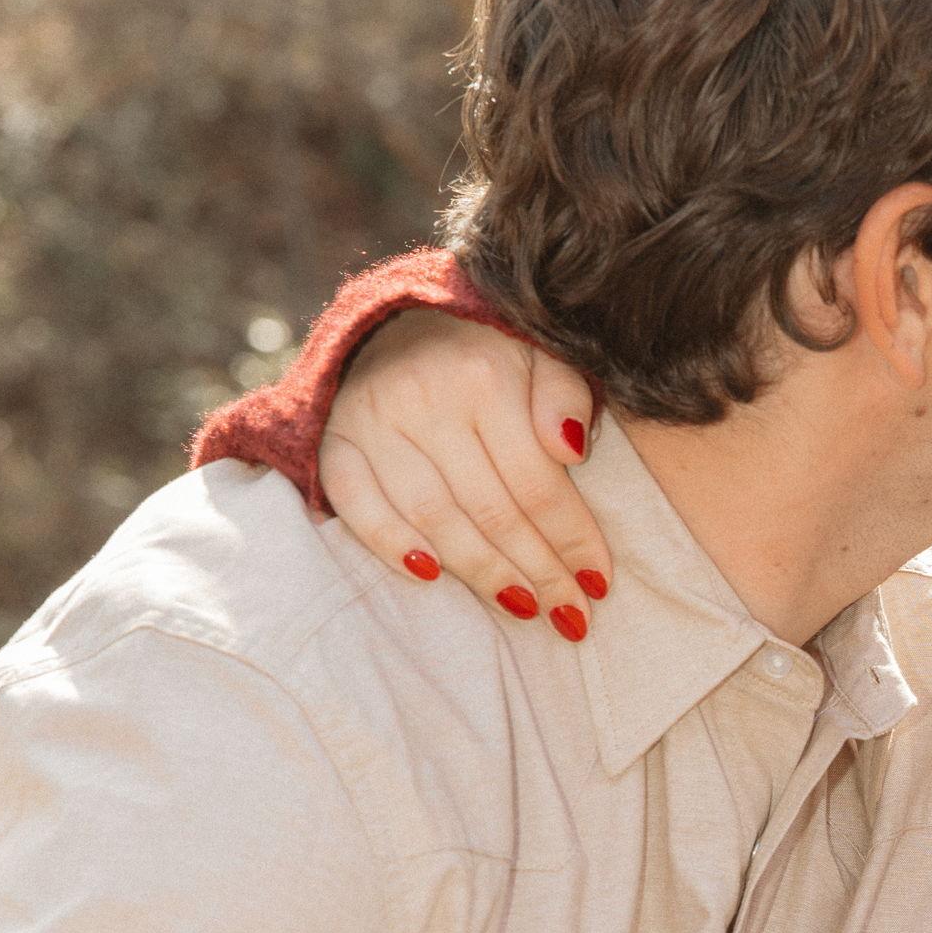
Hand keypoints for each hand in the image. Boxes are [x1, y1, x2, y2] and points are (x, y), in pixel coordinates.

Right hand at [318, 312, 612, 638]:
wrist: (397, 318)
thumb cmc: (488, 350)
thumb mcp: (541, 354)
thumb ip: (565, 396)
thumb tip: (571, 452)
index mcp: (485, 376)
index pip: (537, 481)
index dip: (571, 538)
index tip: (599, 583)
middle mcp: (425, 398)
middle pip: (491, 509)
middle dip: (537, 570)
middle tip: (570, 614)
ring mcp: (373, 421)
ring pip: (433, 517)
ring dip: (481, 571)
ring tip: (522, 607)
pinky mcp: (333, 441)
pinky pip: (356, 504)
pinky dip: (390, 543)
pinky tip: (430, 576)